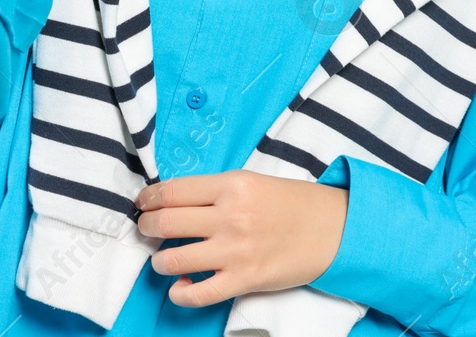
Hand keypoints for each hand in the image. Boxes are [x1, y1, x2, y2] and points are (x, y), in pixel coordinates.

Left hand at [135, 170, 348, 307]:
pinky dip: (181, 293)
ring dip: (159, 262)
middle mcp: (230, 216)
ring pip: (173, 260)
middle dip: (147, 227)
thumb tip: (175, 203)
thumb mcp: (254, 182)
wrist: (332, 228)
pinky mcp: (244, 279)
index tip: (143, 204)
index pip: (172, 191)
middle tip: (147, 229)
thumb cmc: (293, 203)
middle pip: (166, 223)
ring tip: (163, 260)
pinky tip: (181, 287)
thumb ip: (216, 191)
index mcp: (233, 186)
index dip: (149, 200)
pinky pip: (198, 294)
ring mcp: (236, 250)